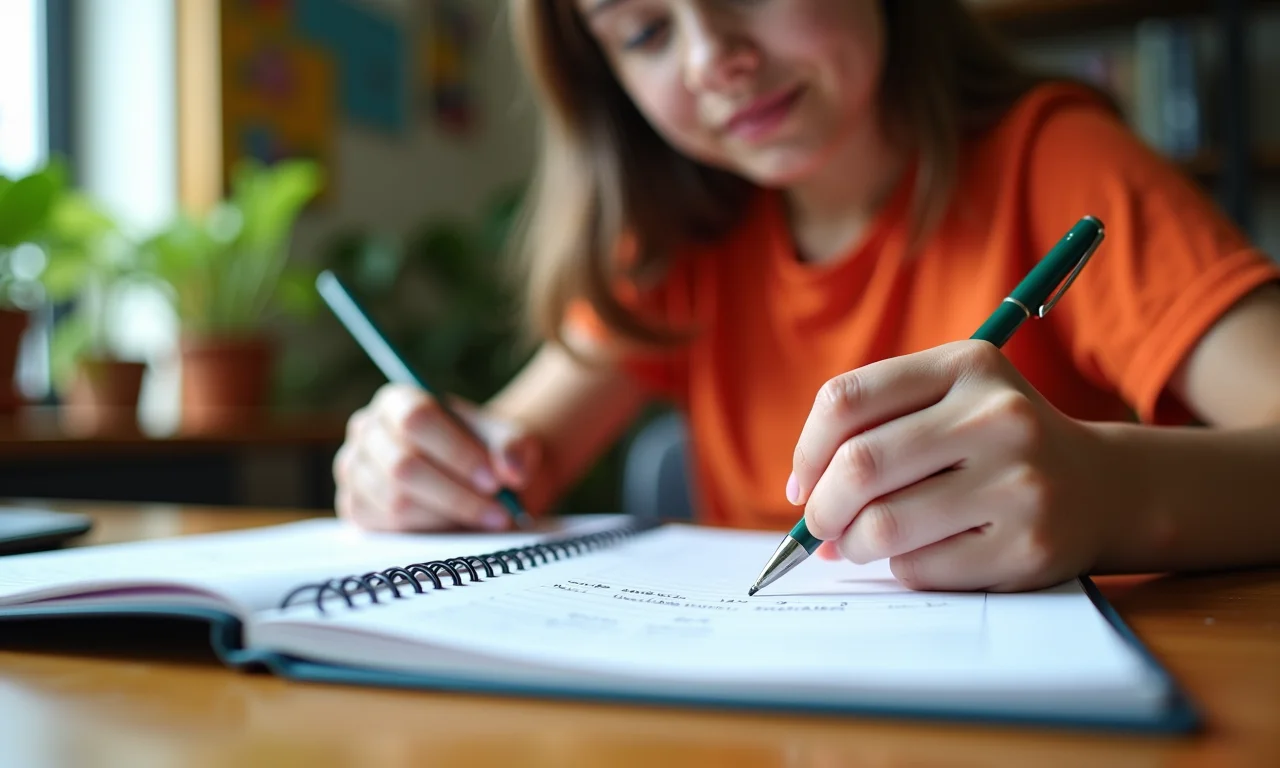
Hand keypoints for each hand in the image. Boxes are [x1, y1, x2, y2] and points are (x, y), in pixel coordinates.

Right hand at [333, 383, 540, 531]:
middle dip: (457, 494)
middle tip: (500, 511)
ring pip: (396, 501)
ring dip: (447, 517)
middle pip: (403, 465)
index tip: (495, 480)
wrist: (470, 474)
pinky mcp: (355, 506)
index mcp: (398, 400)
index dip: (456, 452)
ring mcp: (353, 469)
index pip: (417, 419)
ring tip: (489, 520)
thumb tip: (513, 471)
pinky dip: (428, 532)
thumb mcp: (508, 439)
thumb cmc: (485, 450)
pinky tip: (459, 527)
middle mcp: (366, 430)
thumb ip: (515, 447)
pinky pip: (387, 526)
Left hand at [789, 340, 1111, 591]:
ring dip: (853, 544)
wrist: (1103, 487)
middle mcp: (998, 416)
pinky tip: (922, 553)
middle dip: (822, 508)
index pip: (846, 400)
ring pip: (883, 524)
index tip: (803, 482)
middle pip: (859, 465)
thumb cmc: (994, 444)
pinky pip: (921, 567)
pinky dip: (901, 567)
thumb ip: (876, 425)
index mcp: (967, 364)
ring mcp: (1019, 483)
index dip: (807, 449)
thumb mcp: (951, 400)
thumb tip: (804, 492)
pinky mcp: (1027, 547)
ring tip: (860, 544)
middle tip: (820, 526)